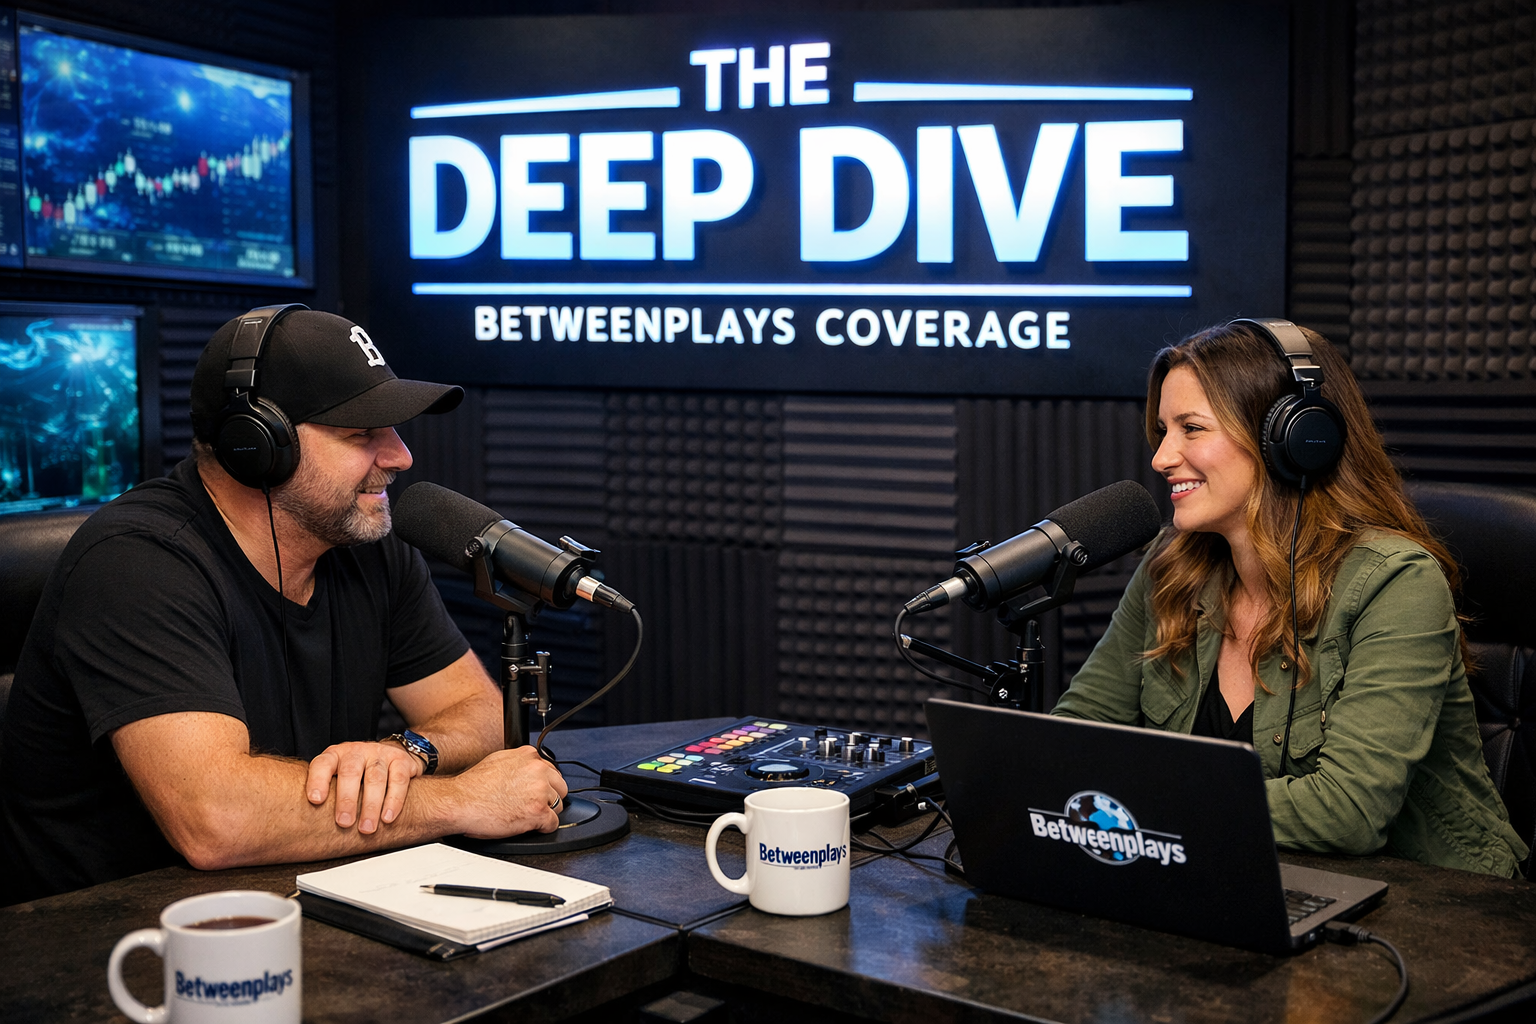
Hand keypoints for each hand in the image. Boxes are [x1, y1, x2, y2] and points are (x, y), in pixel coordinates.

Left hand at [306, 741, 424, 833]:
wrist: (392, 757)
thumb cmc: (358, 776)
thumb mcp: (338, 779)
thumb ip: (327, 795)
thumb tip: (308, 827)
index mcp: (335, 756)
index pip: (322, 764)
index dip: (317, 781)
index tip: (315, 800)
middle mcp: (357, 752)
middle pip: (350, 772)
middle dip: (347, 799)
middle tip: (344, 823)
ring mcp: (380, 754)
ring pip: (375, 777)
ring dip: (371, 805)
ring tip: (367, 828)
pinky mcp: (401, 761)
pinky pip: (398, 780)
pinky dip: (394, 801)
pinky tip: (387, 817)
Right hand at [452, 746, 568, 838]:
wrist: (460, 802)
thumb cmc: (473, 786)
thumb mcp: (499, 760)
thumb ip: (520, 763)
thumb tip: (529, 768)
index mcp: (529, 755)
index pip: (551, 771)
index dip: (543, 785)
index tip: (534, 793)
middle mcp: (538, 770)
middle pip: (560, 787)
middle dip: (548, 798)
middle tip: (529, 806)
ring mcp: (540, 790)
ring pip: (558, 806)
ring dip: (544, 813)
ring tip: (523, 815)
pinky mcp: (539, 811)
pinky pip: (553, 824)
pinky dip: (542, 828)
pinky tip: (526, 825)